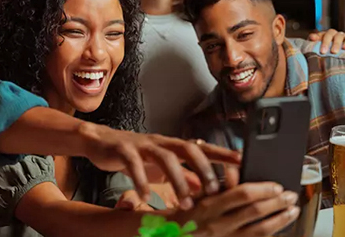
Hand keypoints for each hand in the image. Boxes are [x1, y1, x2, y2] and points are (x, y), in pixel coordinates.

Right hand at [78, 123, 240, 210]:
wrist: (100, 142)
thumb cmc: (135, 155)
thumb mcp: (162, 166)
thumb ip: (184, 174)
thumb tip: (207, 186)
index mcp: (173, 146)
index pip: (204, 148)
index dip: (223, 154)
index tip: (244, 162)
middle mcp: (161, 142)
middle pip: (188, 149)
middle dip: (203, 169)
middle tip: (213, 191)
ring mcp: (142, 144)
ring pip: (164, 157)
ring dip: (177, 180)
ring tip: (183, 202)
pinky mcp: (123, 150)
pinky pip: (134, 164)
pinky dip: (141, 181)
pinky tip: (145, 197)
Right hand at [180, 182, 299, 236]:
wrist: (175, 236)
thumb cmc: (188, 213)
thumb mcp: (198, 195)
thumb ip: (219, 184)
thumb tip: (236, 171)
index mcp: (209, 206)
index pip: (242, 195)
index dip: (263, 189)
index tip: (277, 186)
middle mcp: (218, 224)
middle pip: (255, 213)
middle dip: (277, 203)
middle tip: (291, 196)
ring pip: (260, 231)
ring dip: (280, 220)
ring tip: (292, 211)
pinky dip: (271, 233)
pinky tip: (280, 227)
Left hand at [308, 28, 344, 53]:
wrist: (328, 55)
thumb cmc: (320, 50)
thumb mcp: (315, 46)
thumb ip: (313, 40)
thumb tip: (312, 37)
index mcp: (328, 35)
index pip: (328, 35)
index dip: (325, 42)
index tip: (323, 51)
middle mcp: (338, 35)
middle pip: (338, 36)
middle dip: (336, 44)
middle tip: (333, 52)